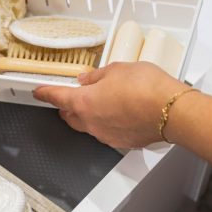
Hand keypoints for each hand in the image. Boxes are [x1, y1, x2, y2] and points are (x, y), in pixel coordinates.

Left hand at [34, 61, 189, 148]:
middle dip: (67, 106)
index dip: (45, 93)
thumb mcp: (117, 70)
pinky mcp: (122, 142)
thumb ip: (98, 75)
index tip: (39, 92)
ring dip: (88, 114)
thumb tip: (89, 79)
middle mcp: (91, 123)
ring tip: (101, 101)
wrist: (172, 112)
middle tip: (70, 95)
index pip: (56, 97)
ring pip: (88, 125)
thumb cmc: (148, 89)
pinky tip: (118, 112)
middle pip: (70, 115)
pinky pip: (106, 132)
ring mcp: (106, 135)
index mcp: (84, 103)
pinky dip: (106, 122)